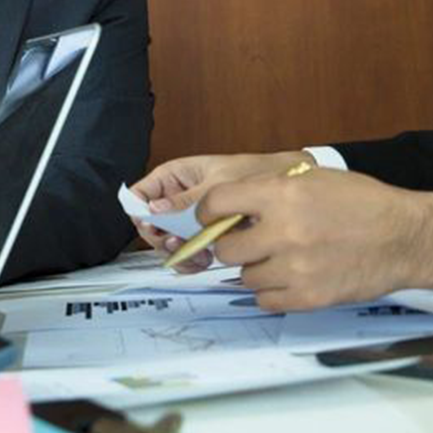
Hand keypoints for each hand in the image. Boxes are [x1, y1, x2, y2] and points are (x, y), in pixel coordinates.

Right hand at [130, 152, 312, 266]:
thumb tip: (155, 209)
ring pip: (168, 240)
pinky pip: (188, 251)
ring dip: (179, 252)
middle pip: (152, 223)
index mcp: (175, 176)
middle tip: (179, 244)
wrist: (291, 184)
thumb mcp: (219, 184)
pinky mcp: (205, 235)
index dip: (141, 212)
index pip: (141, 194)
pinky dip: (192, 260)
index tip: (153, 227)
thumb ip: (187, 200)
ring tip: (198, 254)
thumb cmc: (257, 172)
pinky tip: (205, 260)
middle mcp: (179, 197)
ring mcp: (191, 218)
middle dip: (163, 238)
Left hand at [202, 169, 432, 310]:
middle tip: (251, 242)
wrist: (406, 238)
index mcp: (281, 195)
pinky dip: (272, 292)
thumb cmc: (362, 203)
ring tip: (281, 259)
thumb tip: (227, 205)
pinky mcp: (308, 297)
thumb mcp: (312, 179)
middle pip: (224, 249)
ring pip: (244, 277)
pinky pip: (265, 301)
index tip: (214, 218)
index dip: (210, 211)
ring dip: (256, 269)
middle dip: (233, 245)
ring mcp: (295, 269)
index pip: (216, 203)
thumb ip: (268, 190)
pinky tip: (290, 278)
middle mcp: (283, 232)